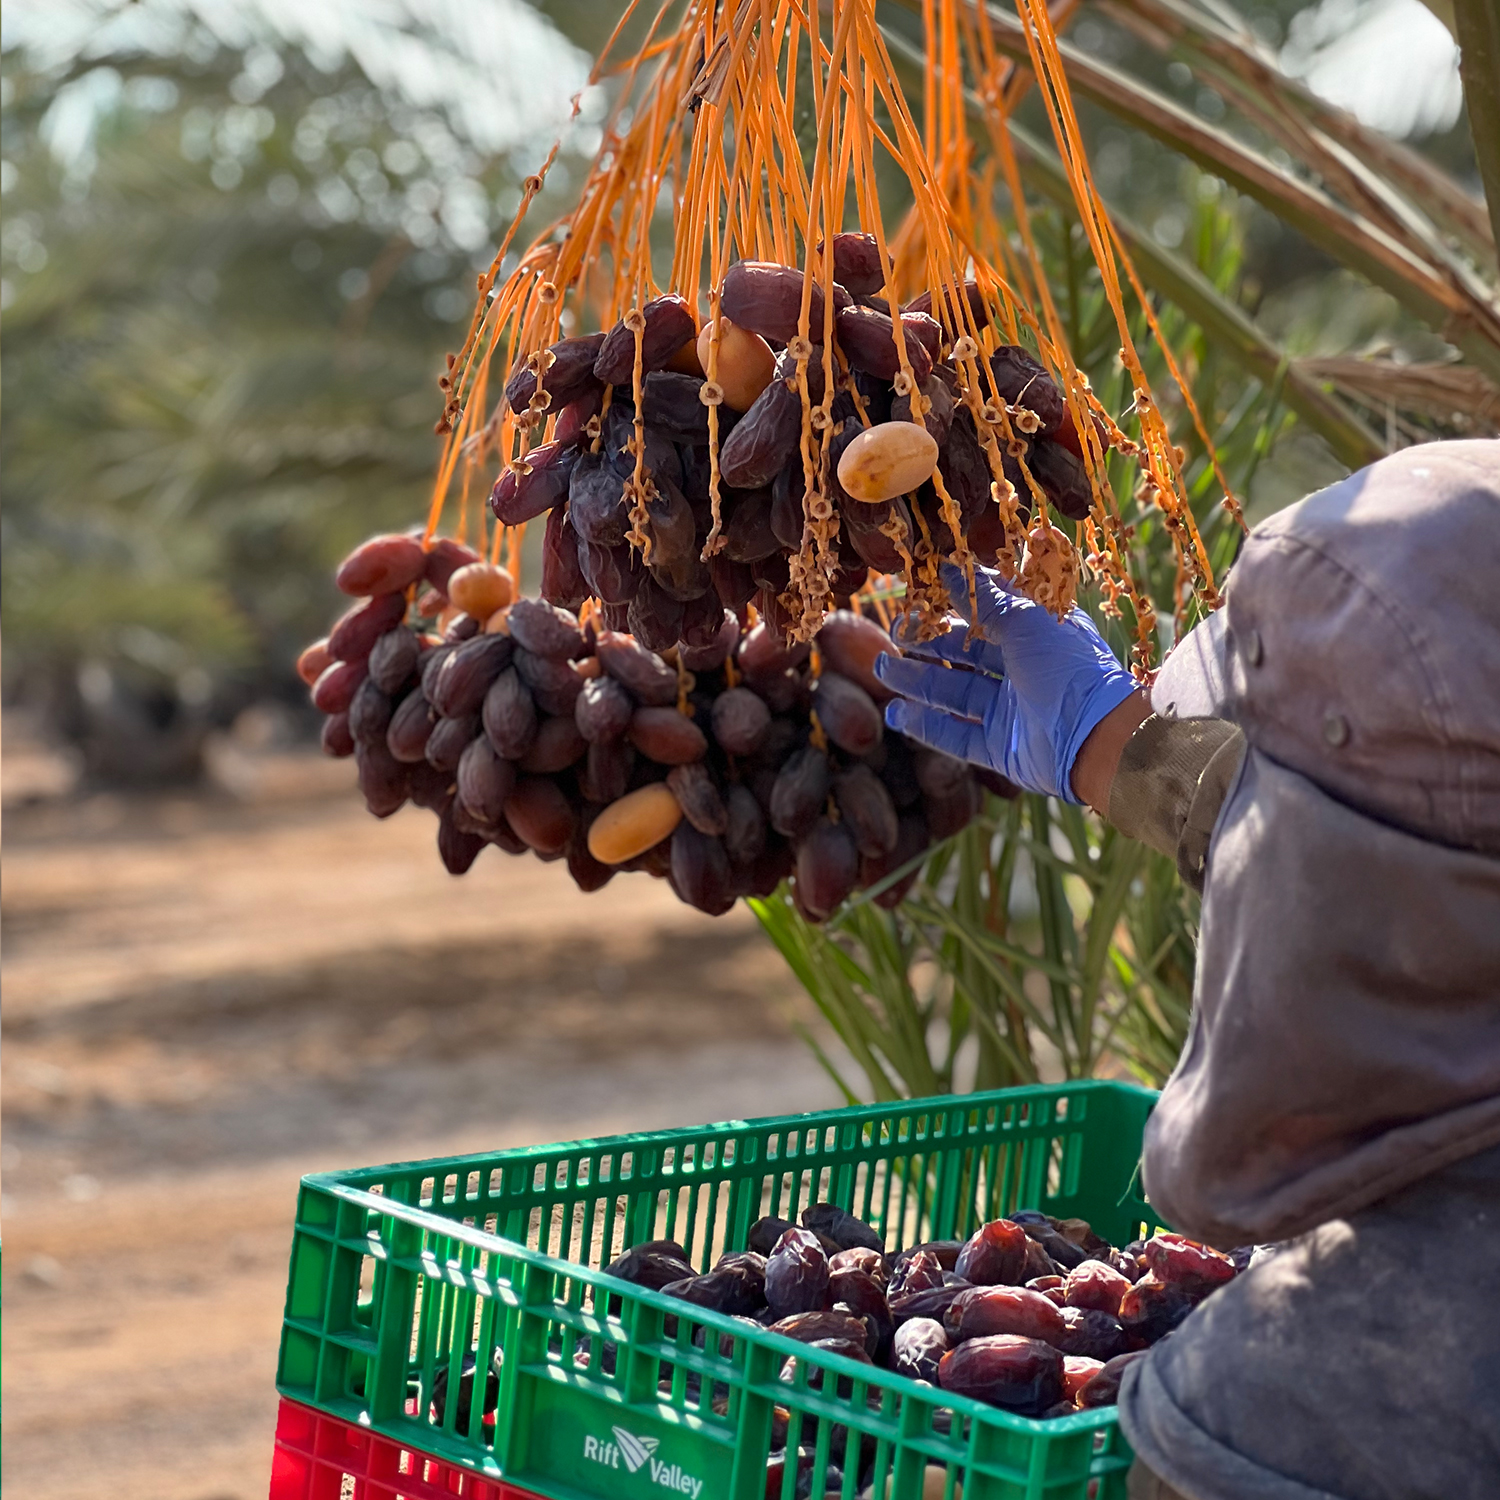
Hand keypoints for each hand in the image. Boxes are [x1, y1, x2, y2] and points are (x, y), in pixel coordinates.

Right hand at [874, 563, 1141, 802]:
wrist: (1095, 739)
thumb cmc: (1067, 668)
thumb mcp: (1024, 619)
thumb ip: (984, 596)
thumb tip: (948, 567)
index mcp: (1039, 634)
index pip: (990, 613)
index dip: (956, 603)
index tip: (921, 594)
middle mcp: (1026, 670)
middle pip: (967, 654)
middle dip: (928, 644)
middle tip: (894, 634)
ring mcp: (1012, 712)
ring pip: (955, 692)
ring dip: (918, 680)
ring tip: (882, 669)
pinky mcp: (1001, 749)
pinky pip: (957, 735)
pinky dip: (926, 724)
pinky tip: (897, 712)